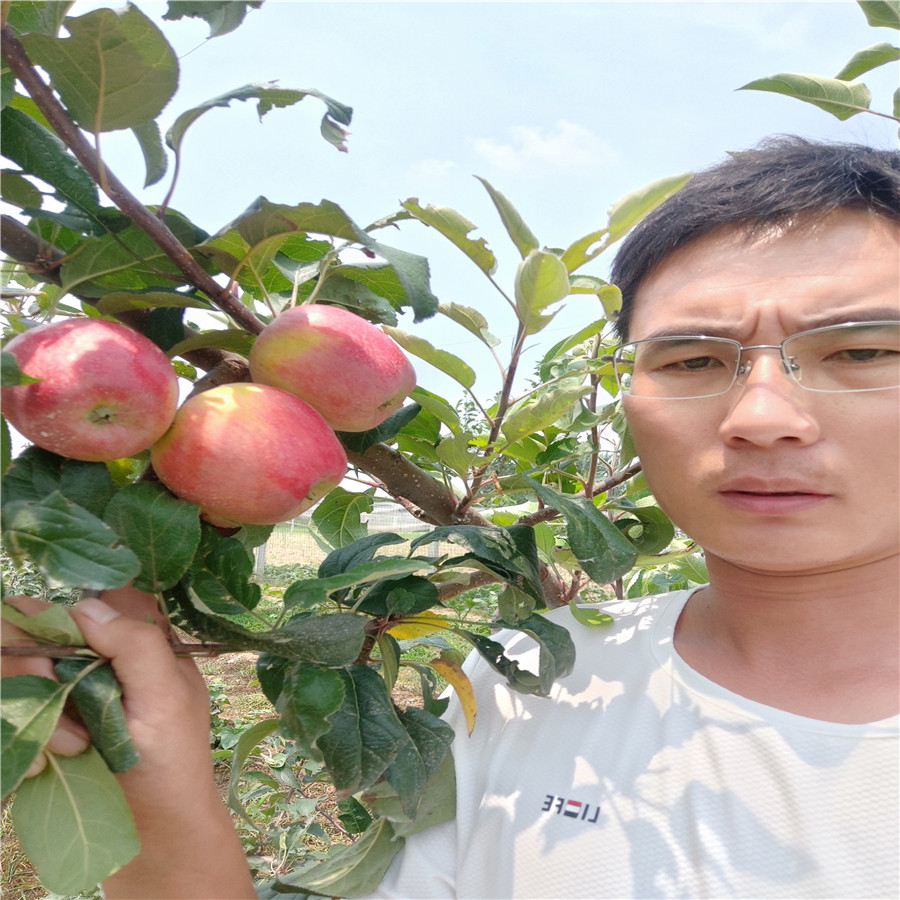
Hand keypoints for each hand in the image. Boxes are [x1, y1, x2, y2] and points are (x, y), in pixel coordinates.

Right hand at [2, 588, 254, 898]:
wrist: (153, 832)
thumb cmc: (172, 759)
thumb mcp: (168, 697)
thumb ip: (136, 645)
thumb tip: (85, 604)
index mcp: (137, 637)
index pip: (93, 591)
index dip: (67, 601)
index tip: (56, 629)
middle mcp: (96, 655)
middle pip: (35, 626)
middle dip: (35, 663)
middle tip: (57, 694)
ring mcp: (64, 690)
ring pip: (13, 668)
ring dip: (34, 707)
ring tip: (71, 746)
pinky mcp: (41, 723)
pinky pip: (9, 711)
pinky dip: (26, 739)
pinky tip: (51, 763)